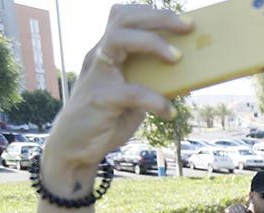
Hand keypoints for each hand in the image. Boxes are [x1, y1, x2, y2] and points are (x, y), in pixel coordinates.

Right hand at [41, 6, 189, 178]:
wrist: (75, 148)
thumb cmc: (108, 117)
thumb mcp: (133, 96)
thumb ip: (151, 82)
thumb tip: (187, 78)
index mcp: (107, 52)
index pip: (124, 16)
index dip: (152, 13)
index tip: (184, 21)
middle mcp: (99, 57)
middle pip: (123, 20)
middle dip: (158, 18)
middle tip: (187, 26)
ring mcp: (97, 75)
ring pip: (117, 40)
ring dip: (151, 43)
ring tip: (177, 58)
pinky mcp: (99, 98)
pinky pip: (130, 92)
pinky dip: (155, 100)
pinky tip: (169, 112)